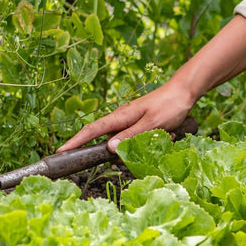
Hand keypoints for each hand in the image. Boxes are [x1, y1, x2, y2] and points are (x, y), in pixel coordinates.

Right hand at [56, 80, 195, 152]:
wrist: (185, 92)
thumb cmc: (169, 105)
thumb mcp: (151, 124)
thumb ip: (130, 137)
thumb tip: (109, 149)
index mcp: (120, 116)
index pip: (92, 130)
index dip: (75, 141)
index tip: (61, 151)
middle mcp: (121, 120)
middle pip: (107, 142)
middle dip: (120, 153)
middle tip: (141, 151)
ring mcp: (129, 123)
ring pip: (125, 144)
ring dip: (141, 146)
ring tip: (165, 134)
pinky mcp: (138, 126)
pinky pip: (138, 141)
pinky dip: (150, 141)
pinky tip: (168, 134)